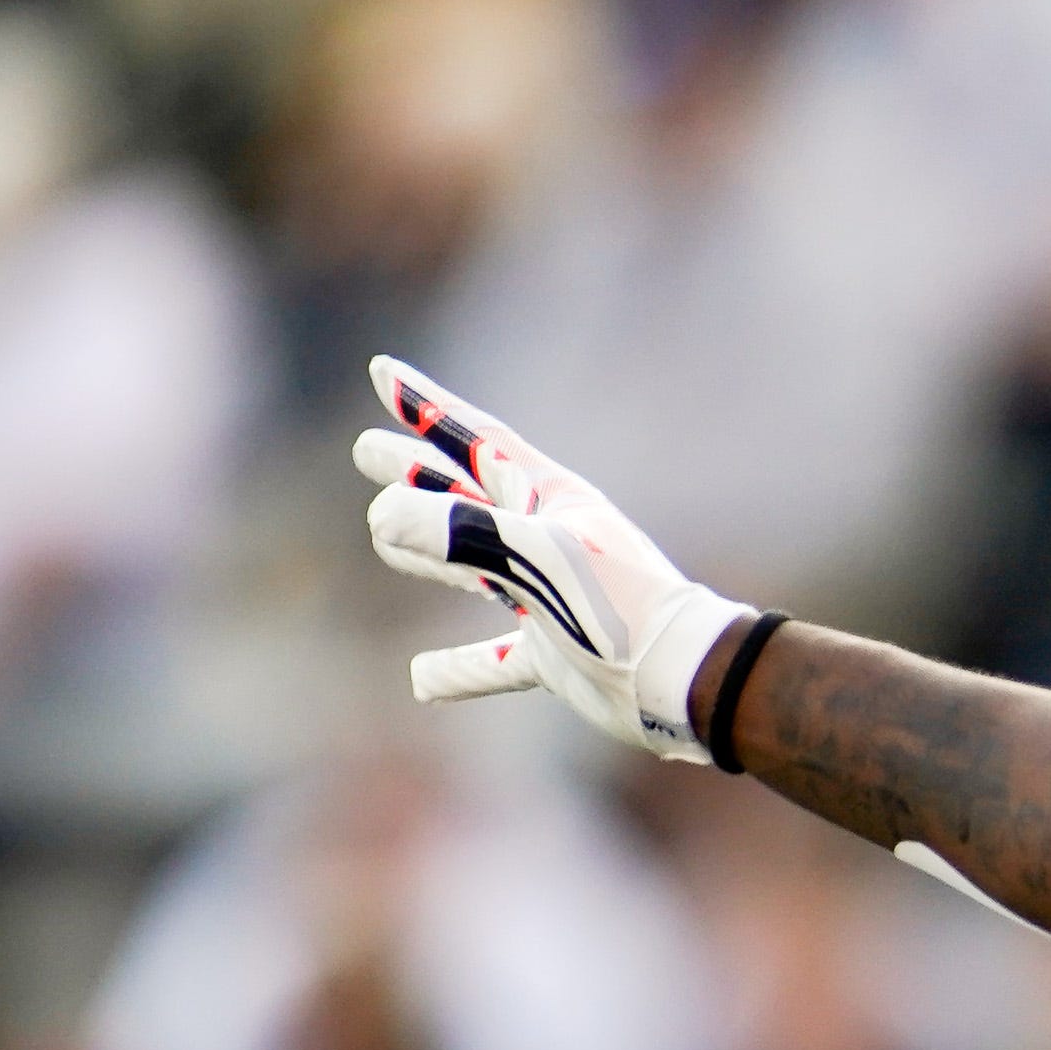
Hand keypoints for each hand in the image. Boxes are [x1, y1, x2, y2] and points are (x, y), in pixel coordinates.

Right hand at [357, 355, 747, 763]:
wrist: (684, 677)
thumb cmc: (621, 606)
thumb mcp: (538, 557)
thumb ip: (461, 532)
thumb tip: (381, 514)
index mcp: (547, 499)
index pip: (475, 438)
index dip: (425, 404)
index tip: (381, 369)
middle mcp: (544, 540)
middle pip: (460, 494)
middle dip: (412, 468)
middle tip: (365, 449)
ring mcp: (548, 597)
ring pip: (467, 565)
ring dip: (424, 548)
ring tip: (382, 531)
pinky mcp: (554, 655)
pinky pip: (492, 662)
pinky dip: (458, 669)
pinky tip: (422, 680)